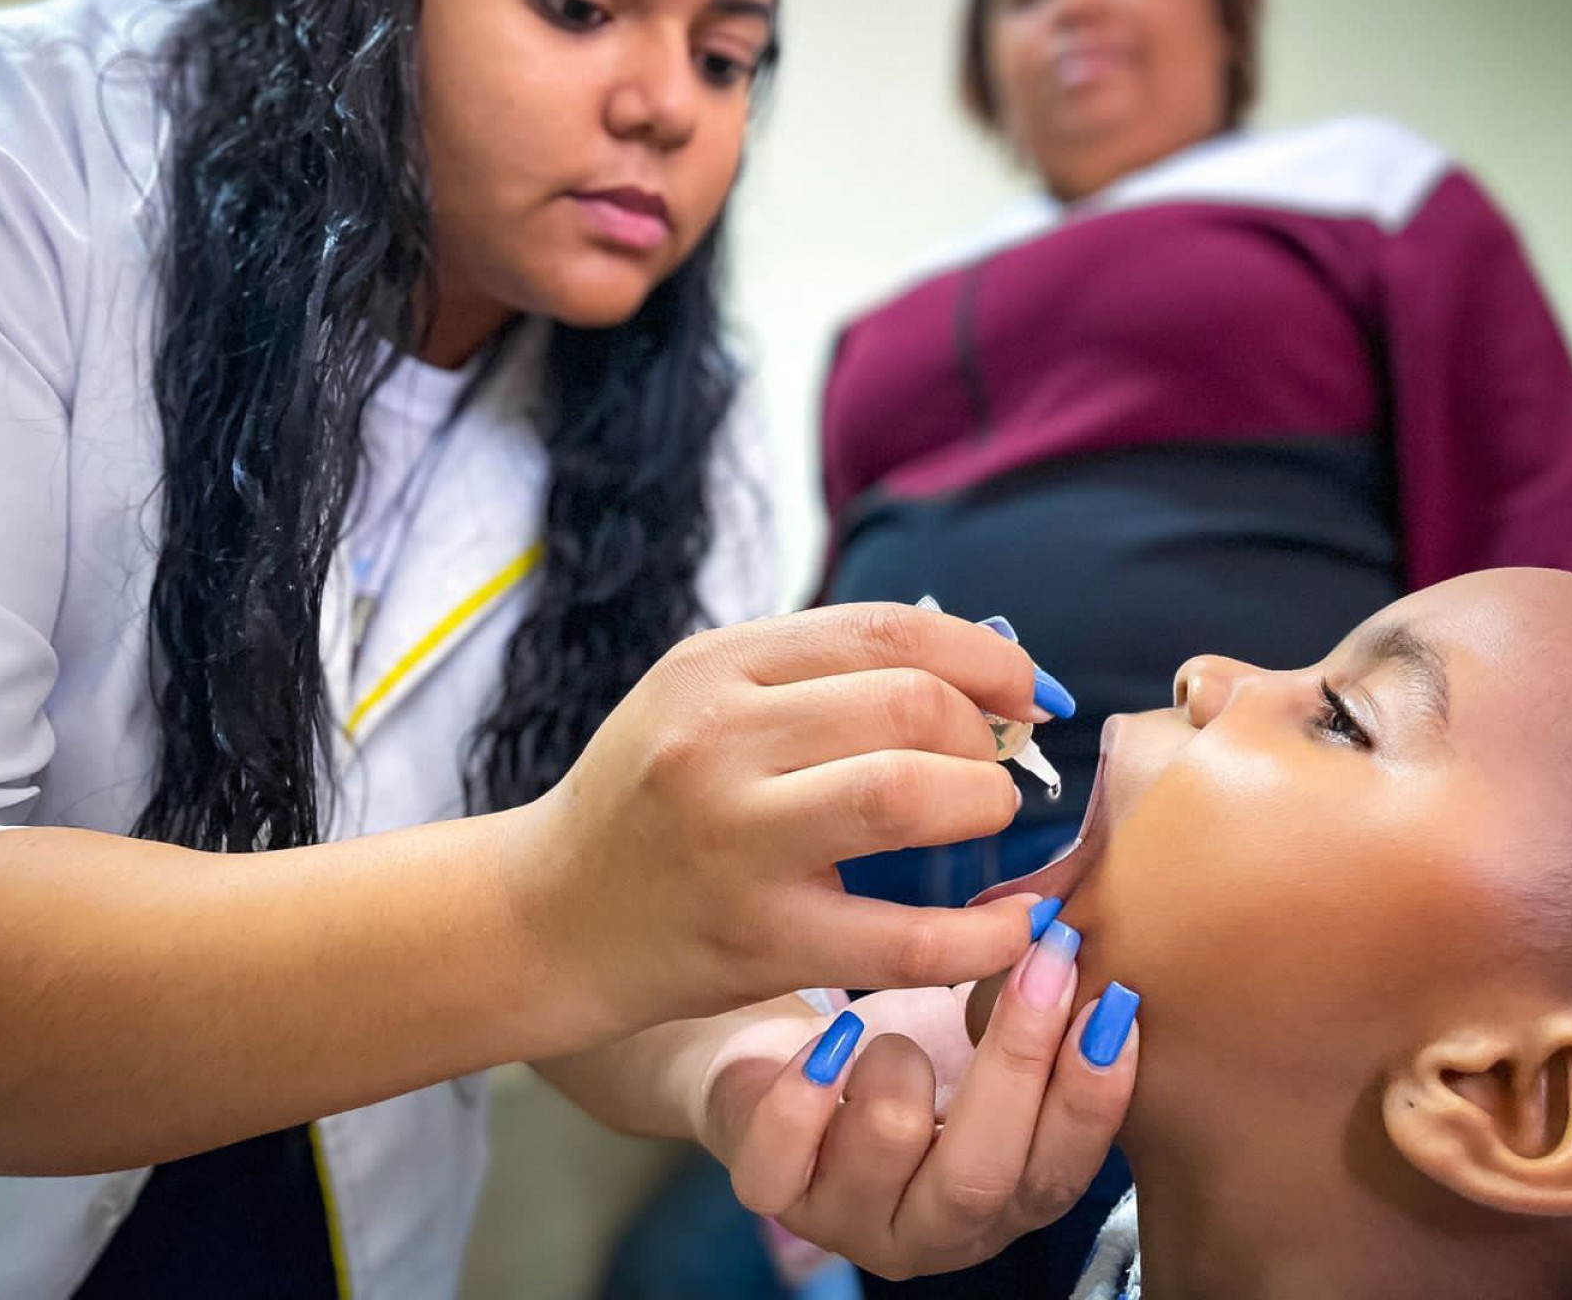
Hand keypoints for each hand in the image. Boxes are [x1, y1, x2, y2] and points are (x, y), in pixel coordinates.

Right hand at [499, 603, 1057, 1043]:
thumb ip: (824, 675)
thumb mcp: (710, 702)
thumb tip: (987, 661)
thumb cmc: (652, 803)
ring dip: (982, 806)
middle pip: (910, 704)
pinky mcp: (755, 940)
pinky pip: (902, 938)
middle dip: (984, 736)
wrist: (545, 919)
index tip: (1025, 695)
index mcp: (714, 667)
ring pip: (906, 795)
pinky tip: (1012, 928)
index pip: (887, 631)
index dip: (984, 658)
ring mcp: (733, 841)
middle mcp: (717, 740)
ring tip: (983, 822)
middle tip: (991, 771)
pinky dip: (982, 933)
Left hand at [699, 930, 1139, 1279]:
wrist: (788, 1060)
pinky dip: (809, 1089)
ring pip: (890, 1145)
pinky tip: (828, 1043)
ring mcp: (847, 1221)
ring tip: (884, 1028)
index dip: (1091, 1097)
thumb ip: (1036, 1003)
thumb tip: (1077, 921)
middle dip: (1019, 1060)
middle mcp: (930, 1232)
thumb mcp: (978, 1032)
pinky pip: (784, 1154)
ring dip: (899, 1064)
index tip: (1115, 1001)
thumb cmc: (908, 1045)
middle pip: (982, 1178)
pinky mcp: (772, 1193)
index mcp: (1000, 1202)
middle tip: (1046, 961)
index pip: (1058, 1176)